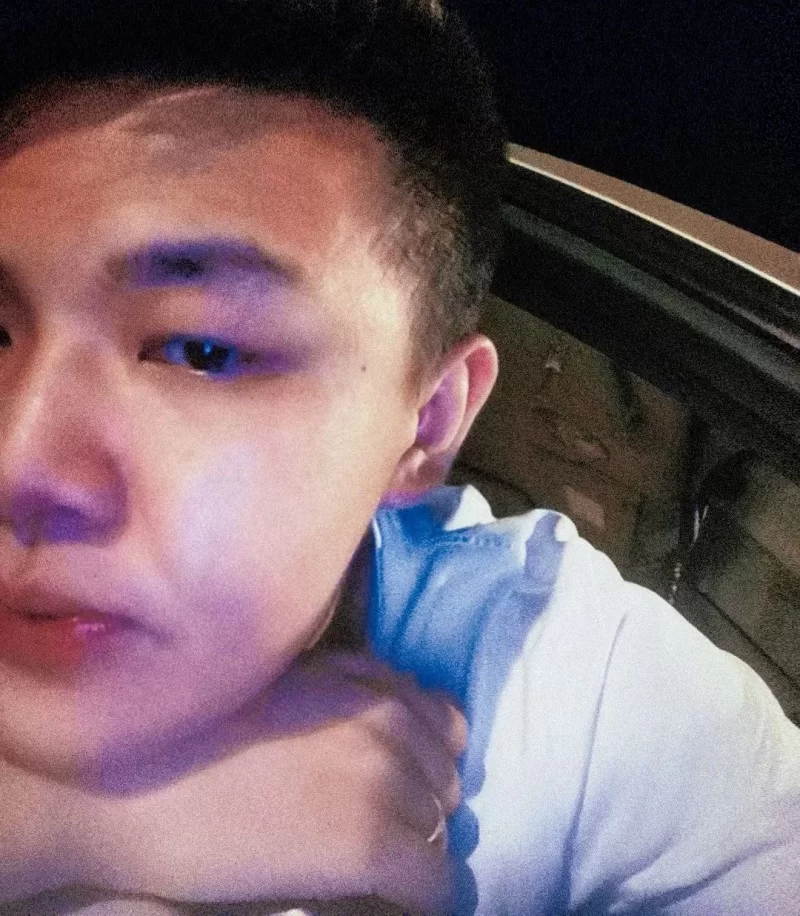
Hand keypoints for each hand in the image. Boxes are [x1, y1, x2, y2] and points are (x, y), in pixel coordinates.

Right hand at [82, 653, 465, 914]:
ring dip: (418, 845)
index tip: (400, 783)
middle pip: (446, 775)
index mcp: (363, 682)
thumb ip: (343, 691)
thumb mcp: (282, 688)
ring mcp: (381, 780)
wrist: (128, 789)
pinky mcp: (369, 844)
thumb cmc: (188, 738)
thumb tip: (390, 723)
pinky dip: (428, 895)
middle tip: (378, 828)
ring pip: (442, 825)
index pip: (443, 720)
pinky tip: (402, 903)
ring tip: (380, 866)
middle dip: (421, 802)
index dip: (424, 756)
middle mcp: (384, 721)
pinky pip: (437, 882)